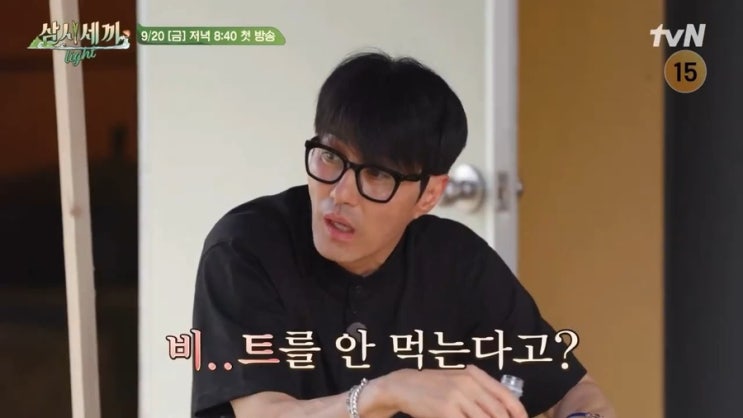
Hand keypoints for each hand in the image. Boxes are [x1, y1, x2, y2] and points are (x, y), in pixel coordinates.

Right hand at [379, 364, 527, 417]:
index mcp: (474, 375)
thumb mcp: (458, 379)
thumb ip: (480, 389)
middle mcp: (468, 384)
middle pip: (498, 412)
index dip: (519, 413)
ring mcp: (457, 397)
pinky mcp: (446, 411)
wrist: (404, 385)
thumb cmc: (434, 385)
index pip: (506, 396)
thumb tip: (503, 409)